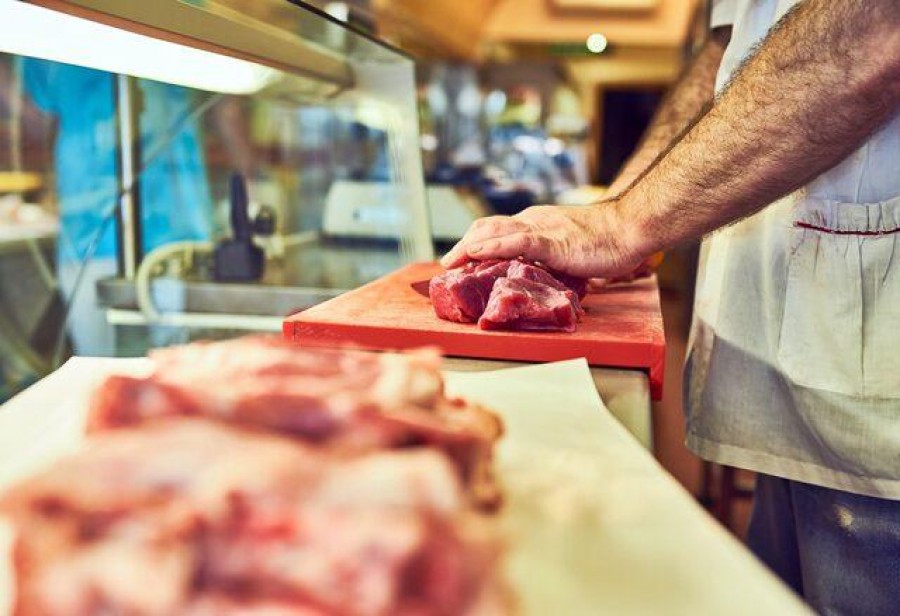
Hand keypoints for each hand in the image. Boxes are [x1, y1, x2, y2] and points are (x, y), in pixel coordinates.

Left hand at [440, 202, 645, 278]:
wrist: (630, 229)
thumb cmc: (607, 243)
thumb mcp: (571, 251)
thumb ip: (553, 260)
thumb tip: (543, 278)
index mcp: (537, 224)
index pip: (498, 229)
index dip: (476, 241)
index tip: (460, 257)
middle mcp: (533, 222)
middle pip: (488, 228)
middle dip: (464, 245)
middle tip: (448, 263)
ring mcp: (542, 230)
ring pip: (496, 232)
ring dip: (469, 246)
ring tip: (451, 260)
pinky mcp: (552, 241)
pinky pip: (517, 242)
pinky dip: (493, 247)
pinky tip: (477, 253)